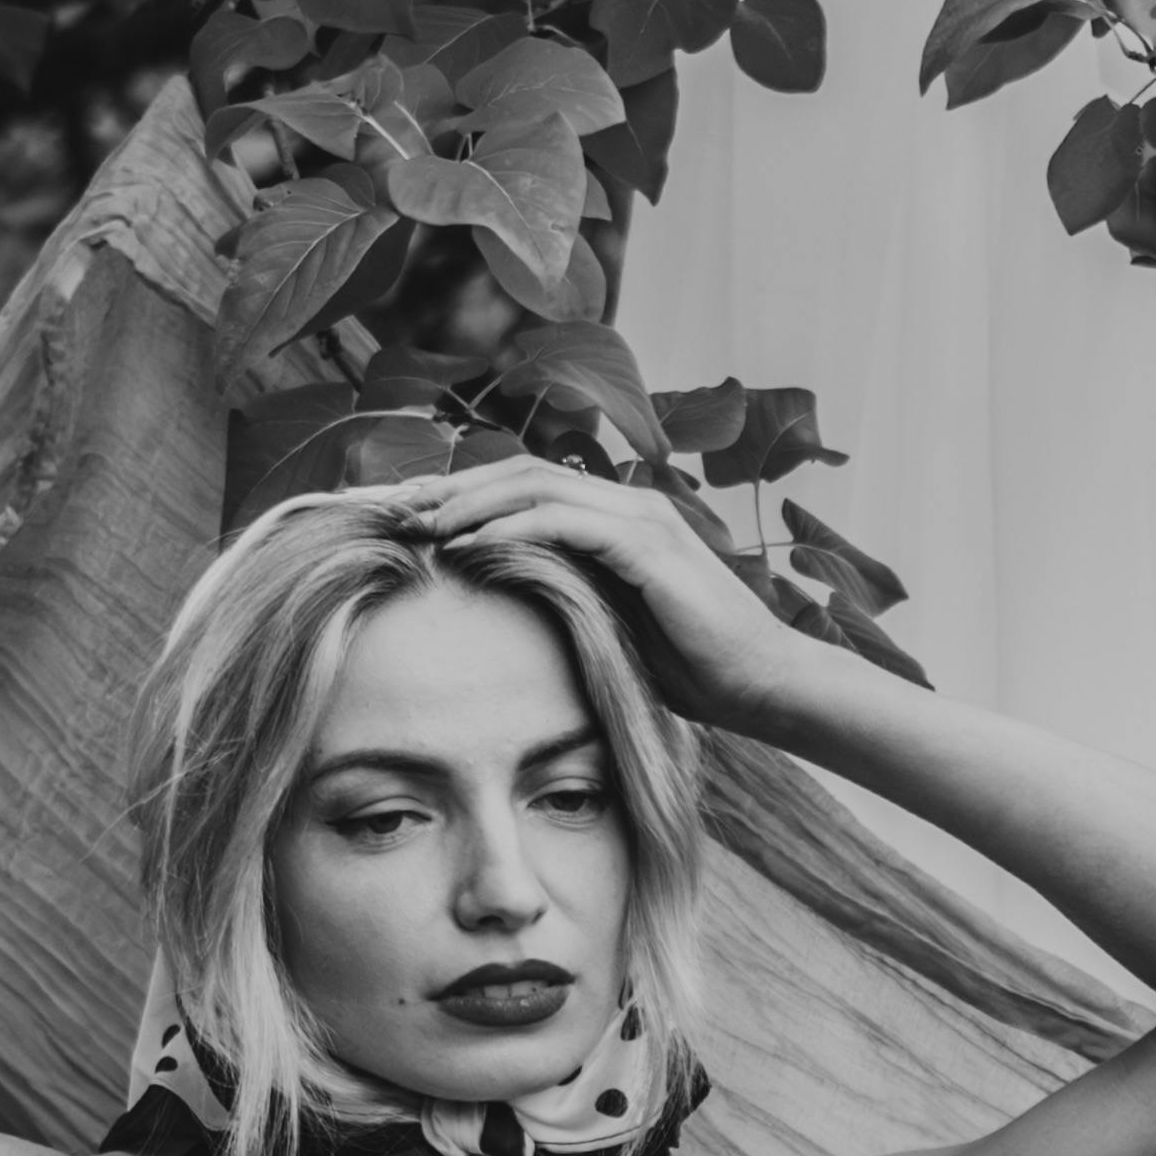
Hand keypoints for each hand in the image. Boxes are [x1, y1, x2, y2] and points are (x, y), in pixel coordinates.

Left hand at [386, 453, 839, 741]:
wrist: (762, 685)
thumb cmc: (695, 670)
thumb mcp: (613, 625)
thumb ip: (567, 597)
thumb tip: (500, 597)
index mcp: (619, 517)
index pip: (528, 484)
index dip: (464, 492)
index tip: (408, 514)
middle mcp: (628, 503)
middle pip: (520, 470)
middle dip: (451, 486)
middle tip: (392, 507)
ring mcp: (641, 518)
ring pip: (535, 483)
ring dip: (468, 500)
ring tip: (417, 523)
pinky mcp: (648, 546)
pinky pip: (564, 520)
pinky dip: (510, 526)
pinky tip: (468, 544)